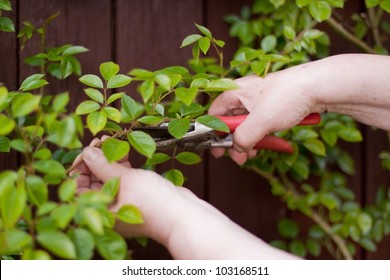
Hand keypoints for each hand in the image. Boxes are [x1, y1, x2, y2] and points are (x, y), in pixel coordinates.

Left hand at [71, 139, 298, 258]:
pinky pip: (122, 178)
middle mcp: (108, 209)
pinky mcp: (135, 195)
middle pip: (92, 182)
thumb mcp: (124, 180)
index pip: (77, 190)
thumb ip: (103, 165)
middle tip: (99, 142)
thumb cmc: (153, 203)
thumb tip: (88, 152)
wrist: (183, 213)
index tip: (86, 152)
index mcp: (99, 212)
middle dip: (95, 160)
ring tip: (110, 140)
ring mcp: (122, 202)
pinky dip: (121, 165)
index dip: (80, 169)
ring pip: (108, 178)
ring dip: (108, 159)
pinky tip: (122, 151)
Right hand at [208, 71, 316, 163]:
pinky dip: (259, 136)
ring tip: (251, 155)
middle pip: (230, 122)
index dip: (214, 133)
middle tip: (237, 158)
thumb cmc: (288, 96)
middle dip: (233, 142)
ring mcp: (259, 102)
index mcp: (236, 93)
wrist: (319, 86)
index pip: (215, 114)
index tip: (217, 148)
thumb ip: (243, 137)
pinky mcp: (272, 108)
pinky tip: (264, 145)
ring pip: (245, 125)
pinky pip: (260, 124)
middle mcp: (245, 96)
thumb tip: (236, 148)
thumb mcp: (260, 120)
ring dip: (247, 142)